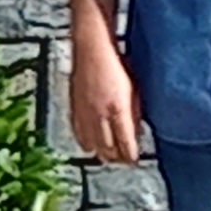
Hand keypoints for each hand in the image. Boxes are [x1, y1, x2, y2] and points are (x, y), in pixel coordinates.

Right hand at [69, 37, 143, 163]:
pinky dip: (85, 143)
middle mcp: (99, 114)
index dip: (130, 156)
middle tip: (123, 161)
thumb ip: (134, 113)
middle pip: (107, 148)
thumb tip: (136, 132)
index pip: (125, 143)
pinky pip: (78, 133)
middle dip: (116, 158)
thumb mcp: (134, 89)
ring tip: (108, 156)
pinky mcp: (74, 108)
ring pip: (92, 144)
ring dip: (101, 153)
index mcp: (118, 108)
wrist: (91, 48)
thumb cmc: (115, 63)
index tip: (134, 161)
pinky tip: (90, 146)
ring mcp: (85, 113)